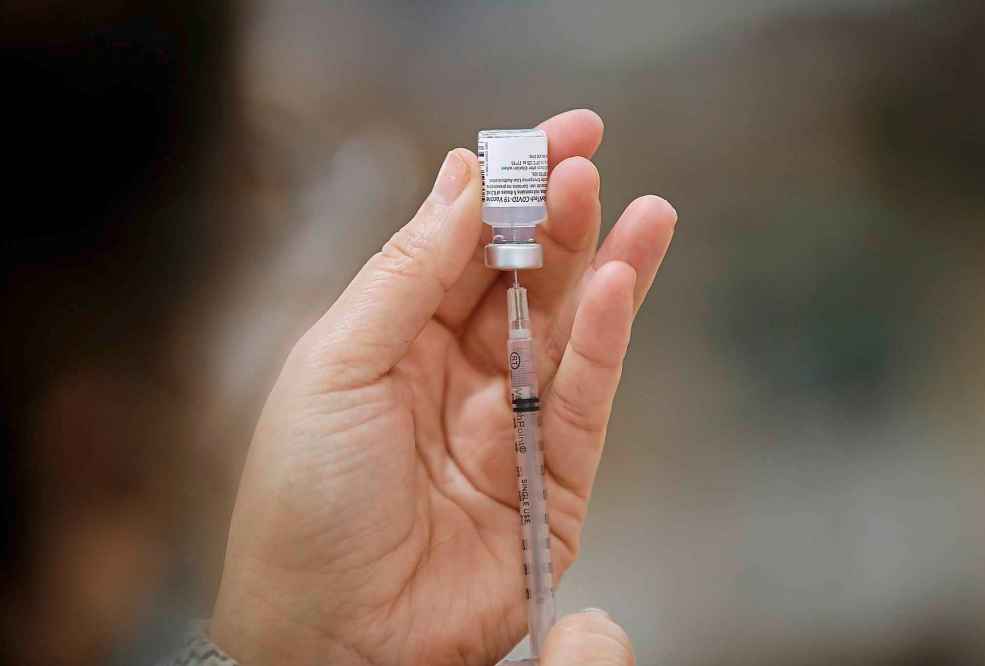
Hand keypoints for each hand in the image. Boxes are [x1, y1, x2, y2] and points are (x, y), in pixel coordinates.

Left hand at [211, 109, 676, 665]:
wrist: (329, 638)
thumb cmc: (305, 505)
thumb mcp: (337, 365)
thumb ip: (405, 273)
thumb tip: (458, 181)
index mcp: (393, 341)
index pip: (458, 247)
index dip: (503, 191)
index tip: (550, 139)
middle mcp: (454, 375)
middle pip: (519, 281)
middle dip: (554, 219)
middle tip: (588, 163)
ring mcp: (506, 427)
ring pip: (566, 331)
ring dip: (602, 268)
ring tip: (639, 210)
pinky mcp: (552, 480)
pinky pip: (584, 399)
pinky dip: (605, 341)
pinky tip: (620, 284)